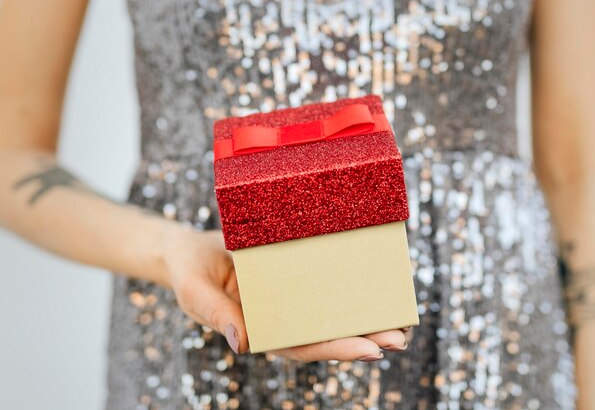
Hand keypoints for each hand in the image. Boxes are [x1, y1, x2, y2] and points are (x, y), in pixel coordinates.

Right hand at [160, 225, 411, 361]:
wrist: (189, 249)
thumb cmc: (189, 272)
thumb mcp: (193, 292)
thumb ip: (214, 314)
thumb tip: (241, 343)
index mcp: (260, 330)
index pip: (301, 345)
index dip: (335, 349)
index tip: (370, 350)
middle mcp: (282, 316)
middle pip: (325, 333)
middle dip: (363, 339)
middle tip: (399, 340)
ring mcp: (290, 296)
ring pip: (331, 311)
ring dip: (365, 318)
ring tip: (401, 322)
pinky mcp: (295, 272)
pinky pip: (324, 282)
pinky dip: (349, 287)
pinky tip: (375, 285)